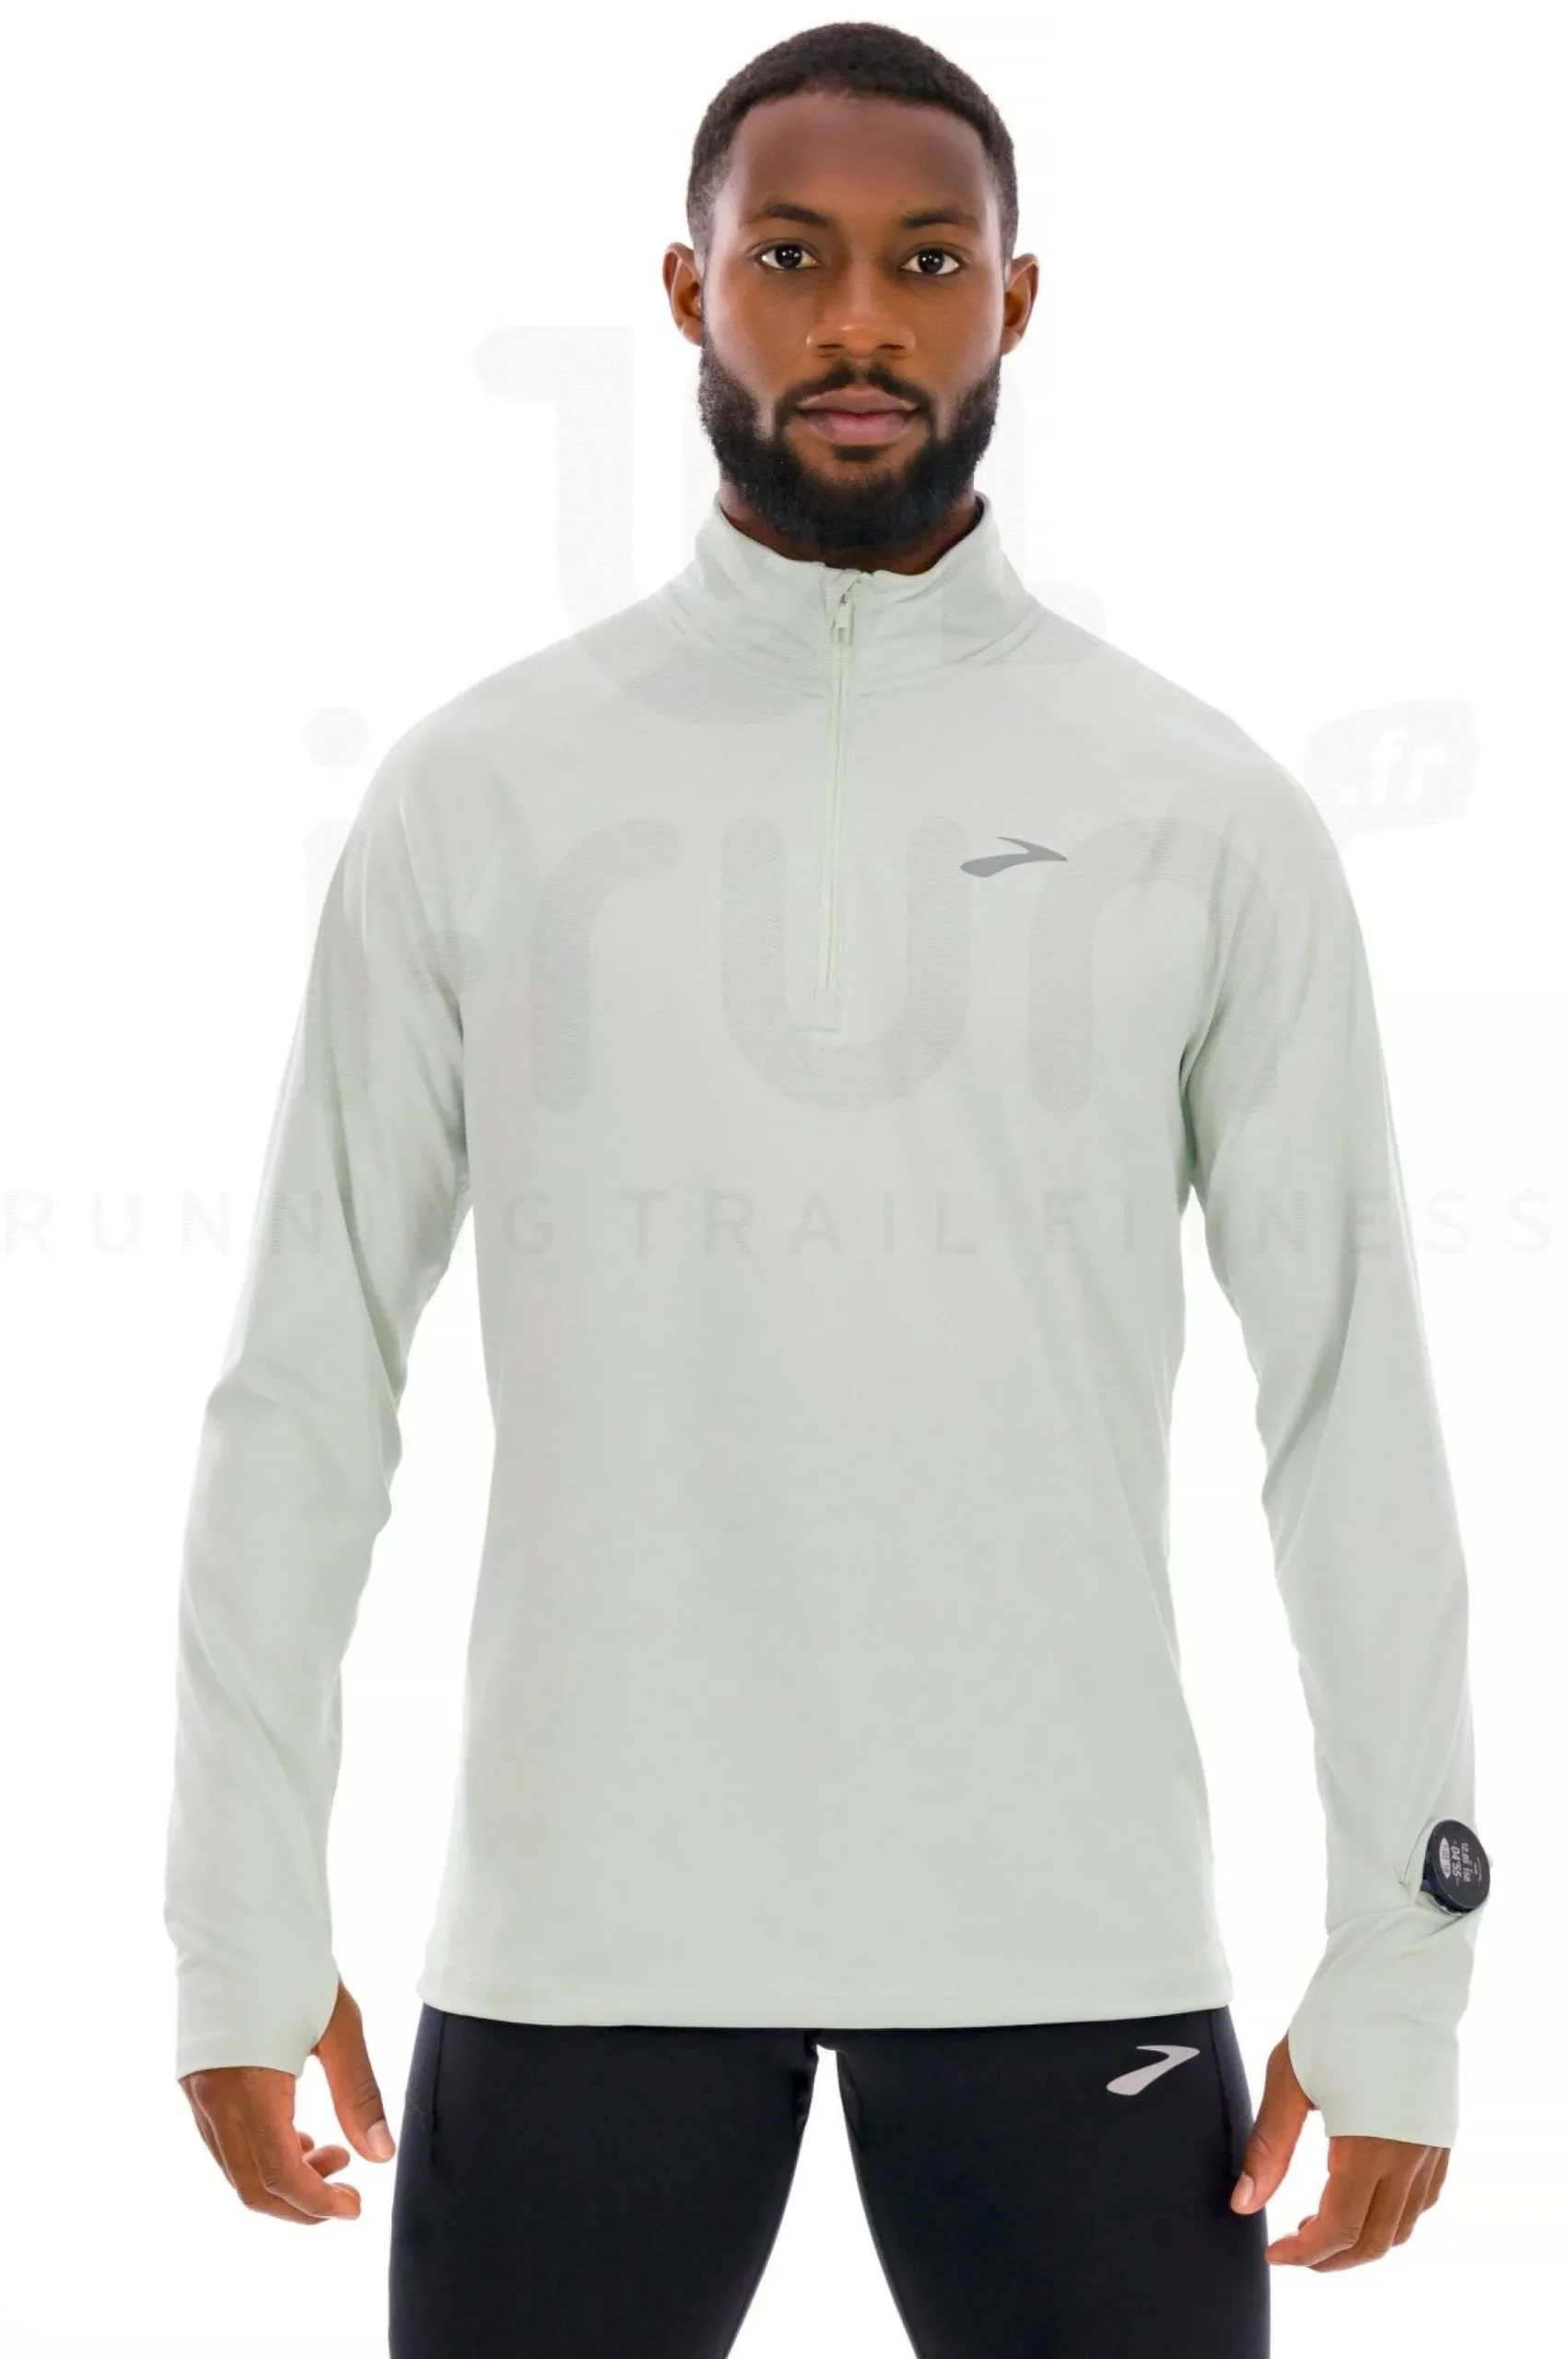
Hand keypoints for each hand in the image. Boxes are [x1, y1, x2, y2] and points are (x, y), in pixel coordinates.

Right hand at [178, 1978, 396, 2224]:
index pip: (279, 2176)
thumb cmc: (293, 1965)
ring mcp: (196, 2093)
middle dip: (300, 2201)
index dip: (317, 2204)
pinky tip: (298, 2133)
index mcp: (247, 2089)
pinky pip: (224, 2142)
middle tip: (345, 2188)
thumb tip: (381, 2155)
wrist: (238, 1918)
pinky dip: (260, 2153)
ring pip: (235, 2168)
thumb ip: (359, 2095)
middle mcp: (211, 2100)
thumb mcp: (338, 2027)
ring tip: (329, 2151)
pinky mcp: (195, 2082)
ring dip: (281, 2177)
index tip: (355, 2207)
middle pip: (251, 2186)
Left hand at [1229, 2033, 1449, 2267]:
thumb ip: (1268, 2147)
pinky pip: (1422, 2200)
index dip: (1303, 2253)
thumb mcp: (1288, 2078)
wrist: (1398, 1975)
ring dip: (1362, 2241)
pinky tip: (1360, 2197)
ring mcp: (1431, 2150)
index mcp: (1367, 2150)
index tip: (1272, 2252)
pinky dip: (1392, 2217)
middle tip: (1292, 2247)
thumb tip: (1243, 2205)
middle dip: (1330, 2257)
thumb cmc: (1336, 2019)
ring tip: (1320, 2225)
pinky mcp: (1441, 2136)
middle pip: (1373, 2241)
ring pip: (1402, 2227)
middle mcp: (1408, 2161)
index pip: (1337, 2232)